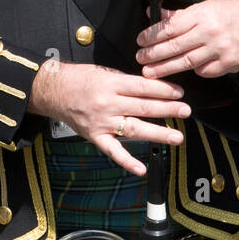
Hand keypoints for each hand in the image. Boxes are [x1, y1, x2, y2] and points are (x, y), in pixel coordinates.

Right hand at [28, 58, 188, 175]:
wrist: (52, 90)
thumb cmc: (78, 79)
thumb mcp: (104, 72)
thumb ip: (126, 82)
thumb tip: (151, 88)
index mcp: (111, 84)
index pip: (143, 87)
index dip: (164, 90)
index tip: (179, 93)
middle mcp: (108, 103)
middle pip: (143, 107)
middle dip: (168, 109)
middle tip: (186, 111)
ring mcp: (101, 122)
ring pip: (134, 129)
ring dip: (158, 133)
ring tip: (176, 136)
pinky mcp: (95, 136)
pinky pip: (113, 150)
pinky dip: (127, 161)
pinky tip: (141, 168)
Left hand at [136, 0, 238, 79]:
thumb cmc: (226, 12)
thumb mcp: (202, 6)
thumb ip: (179, 15)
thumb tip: (155, 15)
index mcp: (201, 15)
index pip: (171, 27)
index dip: (152, 35)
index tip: (140, 41)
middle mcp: (210, 32)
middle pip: (176, 47)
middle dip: (154, 54)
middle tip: (140, 59)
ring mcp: (220, 49)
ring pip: (187, 62)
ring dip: (166, 68)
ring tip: (150, 72)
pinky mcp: (228, 63)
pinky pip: (204, 71)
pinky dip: (193, 71)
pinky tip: (182, 70)